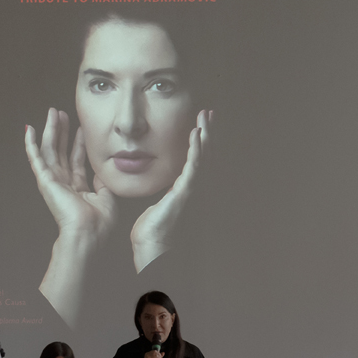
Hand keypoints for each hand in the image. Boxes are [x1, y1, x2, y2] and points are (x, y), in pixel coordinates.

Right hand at [26, 109, 115, 242]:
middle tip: (61, 113)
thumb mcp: (107, 197)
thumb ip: (102, 181)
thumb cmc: (98, 223)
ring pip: (50, 149)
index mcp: (78, 188)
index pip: (76, 160)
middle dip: (62, 131)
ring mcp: (53, 181)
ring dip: (50, 130)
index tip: (80, 128)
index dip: (78, 143)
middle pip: (61, 151)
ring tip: (52, 112)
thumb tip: (101, 169)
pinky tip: (29, 129)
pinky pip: (35, 158)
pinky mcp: (45, 180)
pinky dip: (31, 144)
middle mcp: (63, 183)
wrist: (87, 233)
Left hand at [130, 110, 210, 271]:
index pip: (198, 158)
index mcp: (187, 187)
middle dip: (208, 132)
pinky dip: (196, 148)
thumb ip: (157, 187)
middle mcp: (194, 186)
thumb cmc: (151, 227)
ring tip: (206, 116)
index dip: (201, 139)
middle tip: (208, 112)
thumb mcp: (154, 200)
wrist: (153, 244)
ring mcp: (192, 188)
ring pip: (204, 156)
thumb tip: (148, 173)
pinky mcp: (185, 191)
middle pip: (207, 153)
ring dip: (205, 134)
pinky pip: (194, 166)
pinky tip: (196, 134)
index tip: (200, 122)